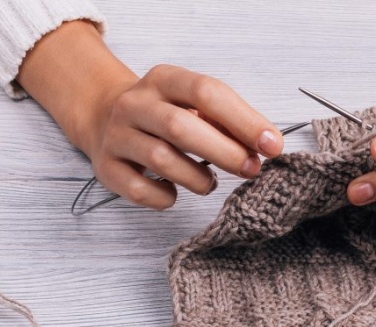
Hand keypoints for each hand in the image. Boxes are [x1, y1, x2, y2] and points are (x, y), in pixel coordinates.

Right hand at [16, 21, 281, 210]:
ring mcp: (117, 135)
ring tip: (210, 183)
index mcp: (163, 79)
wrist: (103, 116)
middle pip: (180, 126)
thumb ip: (225, 121)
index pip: (206, 92)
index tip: (272, 145)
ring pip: (160, 159)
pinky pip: (139, 189)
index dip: (244, 120)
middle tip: (251, 169)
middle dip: (224, 152)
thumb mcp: (191, 103)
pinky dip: (164, 197)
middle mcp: (135, 104)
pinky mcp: (107, 167)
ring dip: (196, 177)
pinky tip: (175, 193)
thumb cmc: (164, 114)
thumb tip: (263, 148)